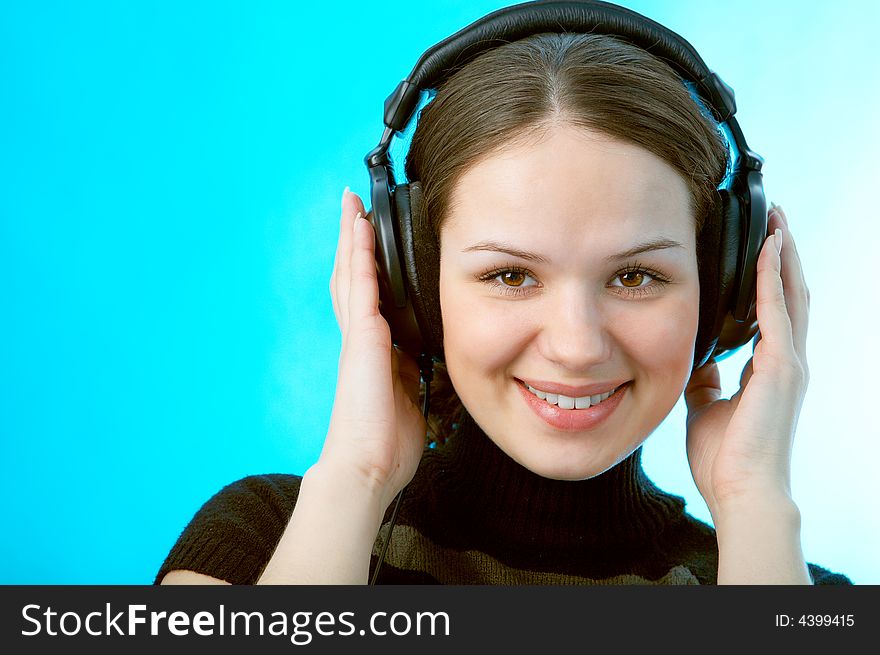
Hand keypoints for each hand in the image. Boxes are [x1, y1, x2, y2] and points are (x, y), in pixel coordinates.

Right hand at [322, 187, 426, 508]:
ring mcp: (357, 336)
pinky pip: (360, 287)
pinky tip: (360, 229)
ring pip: (350, 274)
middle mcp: (360, 337)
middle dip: (351, 241)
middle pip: (351, 277)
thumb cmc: (387, 441)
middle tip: (350, 206)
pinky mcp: (361, 339)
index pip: (367, 296)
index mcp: (373, 351)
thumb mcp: (411, 396)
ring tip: (351, 205)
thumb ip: (416, 371)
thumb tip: (431, 362)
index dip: (364, 266)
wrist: (367, 466)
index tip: (366, 238)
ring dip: (351, 237)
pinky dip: (359, 255)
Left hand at [684, 204, 809, 516]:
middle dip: (783, 256)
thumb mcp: (706, 407)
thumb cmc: (724, 457)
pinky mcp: (781, 367)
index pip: (774, 313)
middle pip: (790, 295)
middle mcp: (787, 361)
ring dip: (783, 255)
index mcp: (770, 370)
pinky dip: (773, 277)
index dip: (771, 279)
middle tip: (774, 219)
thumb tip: (695, 360)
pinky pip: (778, 311)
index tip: (762, 247)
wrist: (740, 491)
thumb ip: (706, 380)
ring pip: (791, 295)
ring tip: (777, 221)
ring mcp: (788, 363)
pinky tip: (768, 248)